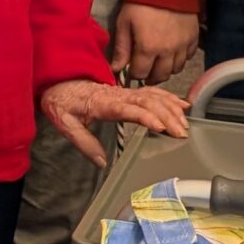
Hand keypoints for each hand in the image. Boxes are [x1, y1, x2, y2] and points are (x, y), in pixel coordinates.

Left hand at [40, 79, 188, 163]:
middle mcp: (117, 95)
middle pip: (147, 102)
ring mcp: (124, 91)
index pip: (128, 108)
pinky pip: (152, 91)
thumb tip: (101, 162)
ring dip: (171, 108)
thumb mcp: (65, 124)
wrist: (58, 82)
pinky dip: (169, 97)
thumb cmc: (62, 102)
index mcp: (102, 103)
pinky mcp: (128, 91)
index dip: (145, 116)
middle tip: (180, 132)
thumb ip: (84, 143)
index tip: (160, 127)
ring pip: (153, 96)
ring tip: (184, 123)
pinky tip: (181, 104)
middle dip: (167, 116)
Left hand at [110, 2, 199, 86]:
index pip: (140, 74)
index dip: (134, 75)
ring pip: (176, 69)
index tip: (131, 70)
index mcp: (148, 48)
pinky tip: (173, 52)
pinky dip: (180, 59)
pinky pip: (189, 57)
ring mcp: (183, 46)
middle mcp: (168, 51)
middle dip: (151, 77)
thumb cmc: (140, 3)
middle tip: (145, 72)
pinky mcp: (194, 38)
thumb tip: (115, 69)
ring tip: (158, 63)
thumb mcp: (124, 23)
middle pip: (161, 76)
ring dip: (166, 69)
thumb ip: (121, 48)